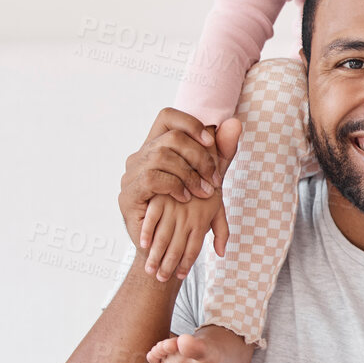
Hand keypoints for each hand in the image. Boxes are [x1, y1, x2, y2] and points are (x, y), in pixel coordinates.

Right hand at [119, 110, 240, 259]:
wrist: (167, 246)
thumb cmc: (188, 209)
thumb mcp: (209, 178)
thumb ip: (222, 153)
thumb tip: (235, 123)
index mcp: (158, 147)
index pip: (167, 116)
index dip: (190, 123)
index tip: (211, 142)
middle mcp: (141, 155)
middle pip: (172, 137)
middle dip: (199, 156)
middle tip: (214, 179)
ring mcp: (131, 174)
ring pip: (162, 156)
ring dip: (190, 174)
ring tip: (203, 193)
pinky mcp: (127, 194)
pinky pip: (152, 177)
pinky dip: (174, 186)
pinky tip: (184, 198)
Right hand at [139, 191, 226, 281]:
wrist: (200, 162)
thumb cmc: (209, 188)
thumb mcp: (219, 209)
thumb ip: (222, 232)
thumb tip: (221, 253)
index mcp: (201, 222)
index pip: (193, 250)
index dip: (186, 265)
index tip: (179, 276)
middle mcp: (187, 218)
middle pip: (176, 248)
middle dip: (167, 266)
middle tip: (159, 279)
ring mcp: (172, 209)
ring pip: (163, 237)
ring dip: (155, 255)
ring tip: (150, 270)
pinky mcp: (160, 199)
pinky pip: (152, 219)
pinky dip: (147, 232)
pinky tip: (142, 245)